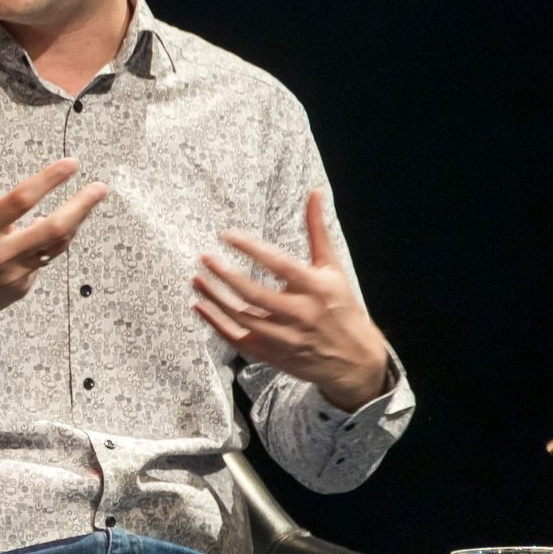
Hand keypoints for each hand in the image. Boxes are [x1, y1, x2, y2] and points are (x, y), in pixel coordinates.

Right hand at [0, 133, 107, 362]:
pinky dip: (47, 243)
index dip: (49, 179)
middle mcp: (0, 254)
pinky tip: (46, 231)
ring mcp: (14, 275)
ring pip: (56, 246)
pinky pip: (42, 261)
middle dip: (82, 206)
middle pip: (55, 228)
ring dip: (74, 222)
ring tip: (86, 202)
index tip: (71, 163)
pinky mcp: (20, 289)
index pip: (22, 199)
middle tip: (100, 188)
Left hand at [192, 190, 389, 410]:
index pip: (279, 265)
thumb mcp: (333, 269)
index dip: (251, 249)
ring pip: (241, 317)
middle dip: (225, 275)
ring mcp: (285, 337)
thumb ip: (317, 231)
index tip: (226, 234)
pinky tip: (200, 305)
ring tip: (197, 278)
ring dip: (214, 298)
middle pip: (254, 295)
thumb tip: (313, 192)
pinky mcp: (273, 354)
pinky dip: (215, 323)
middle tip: (204, 258)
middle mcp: (300, 314)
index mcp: (316, 288)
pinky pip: (237, 338)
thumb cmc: (342, 307)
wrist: (355, 360)